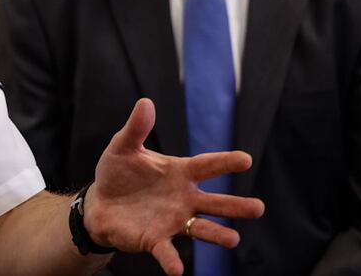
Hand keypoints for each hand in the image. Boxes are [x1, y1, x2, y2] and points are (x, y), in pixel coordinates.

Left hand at [84, 98, 264, 274]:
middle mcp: (184, 199)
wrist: (100, 203)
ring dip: (217, 234)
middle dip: (236, 206)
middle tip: (259, 208)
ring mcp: (173, 220)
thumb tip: (145, 102)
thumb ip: (136, 128)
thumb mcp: (124, 147)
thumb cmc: (118, 173)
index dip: (225, 162)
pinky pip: (167, 252)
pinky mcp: (156, 239)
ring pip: (201, 229)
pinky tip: (178, 271)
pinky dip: (172, 261)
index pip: (207, 166)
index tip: (246, 159)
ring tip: (233, 239)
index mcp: (180, 173)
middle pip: (215, 202)